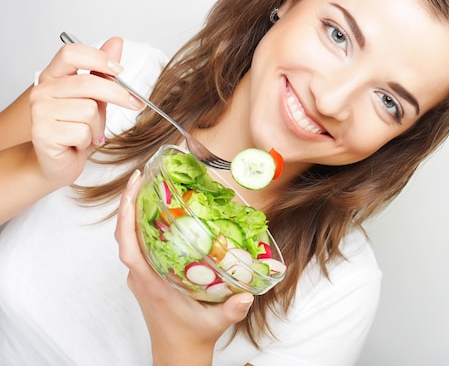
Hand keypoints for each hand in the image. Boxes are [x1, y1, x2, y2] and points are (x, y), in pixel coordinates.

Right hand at [29, 37, 143, 186]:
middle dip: (118, 95)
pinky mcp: (42, 132)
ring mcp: (40, 111)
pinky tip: (79, 143)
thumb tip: (116, 42)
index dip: (98, 58)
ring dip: (98, 126)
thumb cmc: (77, 129)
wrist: (58, 162)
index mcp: (54, 77)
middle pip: (88, 83)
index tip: (120, 71)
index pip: (71, 53)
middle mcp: (43, 91)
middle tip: (135, 104)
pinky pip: (82, 131)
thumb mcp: (96, 98)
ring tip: (89, 133)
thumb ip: (103, 72)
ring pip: (88, 110)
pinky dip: (88, 140)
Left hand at [115, 171, 253, 365]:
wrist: (177, 353)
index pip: (129, 247)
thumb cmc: (192, 336)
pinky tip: (162, 213)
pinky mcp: (147, 277)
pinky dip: (144, 226)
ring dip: (136, 212)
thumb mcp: (216, 323)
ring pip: (131, 239)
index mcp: (152, 284)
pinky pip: (140, 246)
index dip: (126, 218)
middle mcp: (142, 277)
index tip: (132, 191)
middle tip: (142, 176)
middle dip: (130, 203)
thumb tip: (246, 296)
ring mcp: (142, 277)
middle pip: (126, 235)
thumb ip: (232, 310)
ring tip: (150, 187)